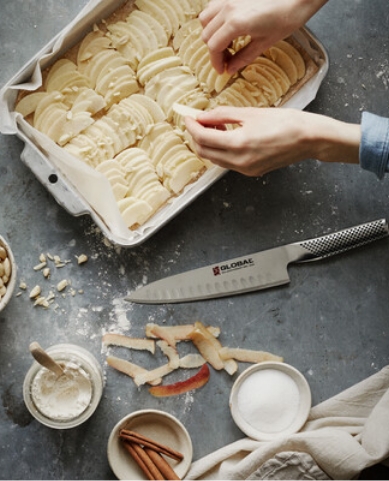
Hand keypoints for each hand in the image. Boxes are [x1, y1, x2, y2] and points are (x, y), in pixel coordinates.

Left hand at [185, 107, 360, 176]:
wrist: (309, 139)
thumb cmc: (286, 122)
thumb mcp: (251, 113)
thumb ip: (223, 115)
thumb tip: (202, 116)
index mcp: (239, 143)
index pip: (203, 137)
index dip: (191, 126)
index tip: (187, 116)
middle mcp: (239, 161)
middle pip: (204, 151)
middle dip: (196, 136)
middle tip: (197, 120)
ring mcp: (245, 169)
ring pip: (214, 159)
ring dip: (208, 143)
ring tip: (215, 125)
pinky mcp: (250, 172)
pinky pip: (227, 162)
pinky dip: (221, 150)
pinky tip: (227, 136)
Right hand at [199, 0, 328, 73]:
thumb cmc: (286, 18)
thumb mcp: (264, 43)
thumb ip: (243, 57)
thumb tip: (230, 69)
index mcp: (235, 23)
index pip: (213, 47)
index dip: (215, 62)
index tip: (221, 70)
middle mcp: (228, 8)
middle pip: (207, 34)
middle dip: (214, 50)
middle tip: (227, 59)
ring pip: (206, 18)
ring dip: (212, 32)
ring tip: (227, 41)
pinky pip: (214, 6)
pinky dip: (216, 18)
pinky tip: (229, 25)